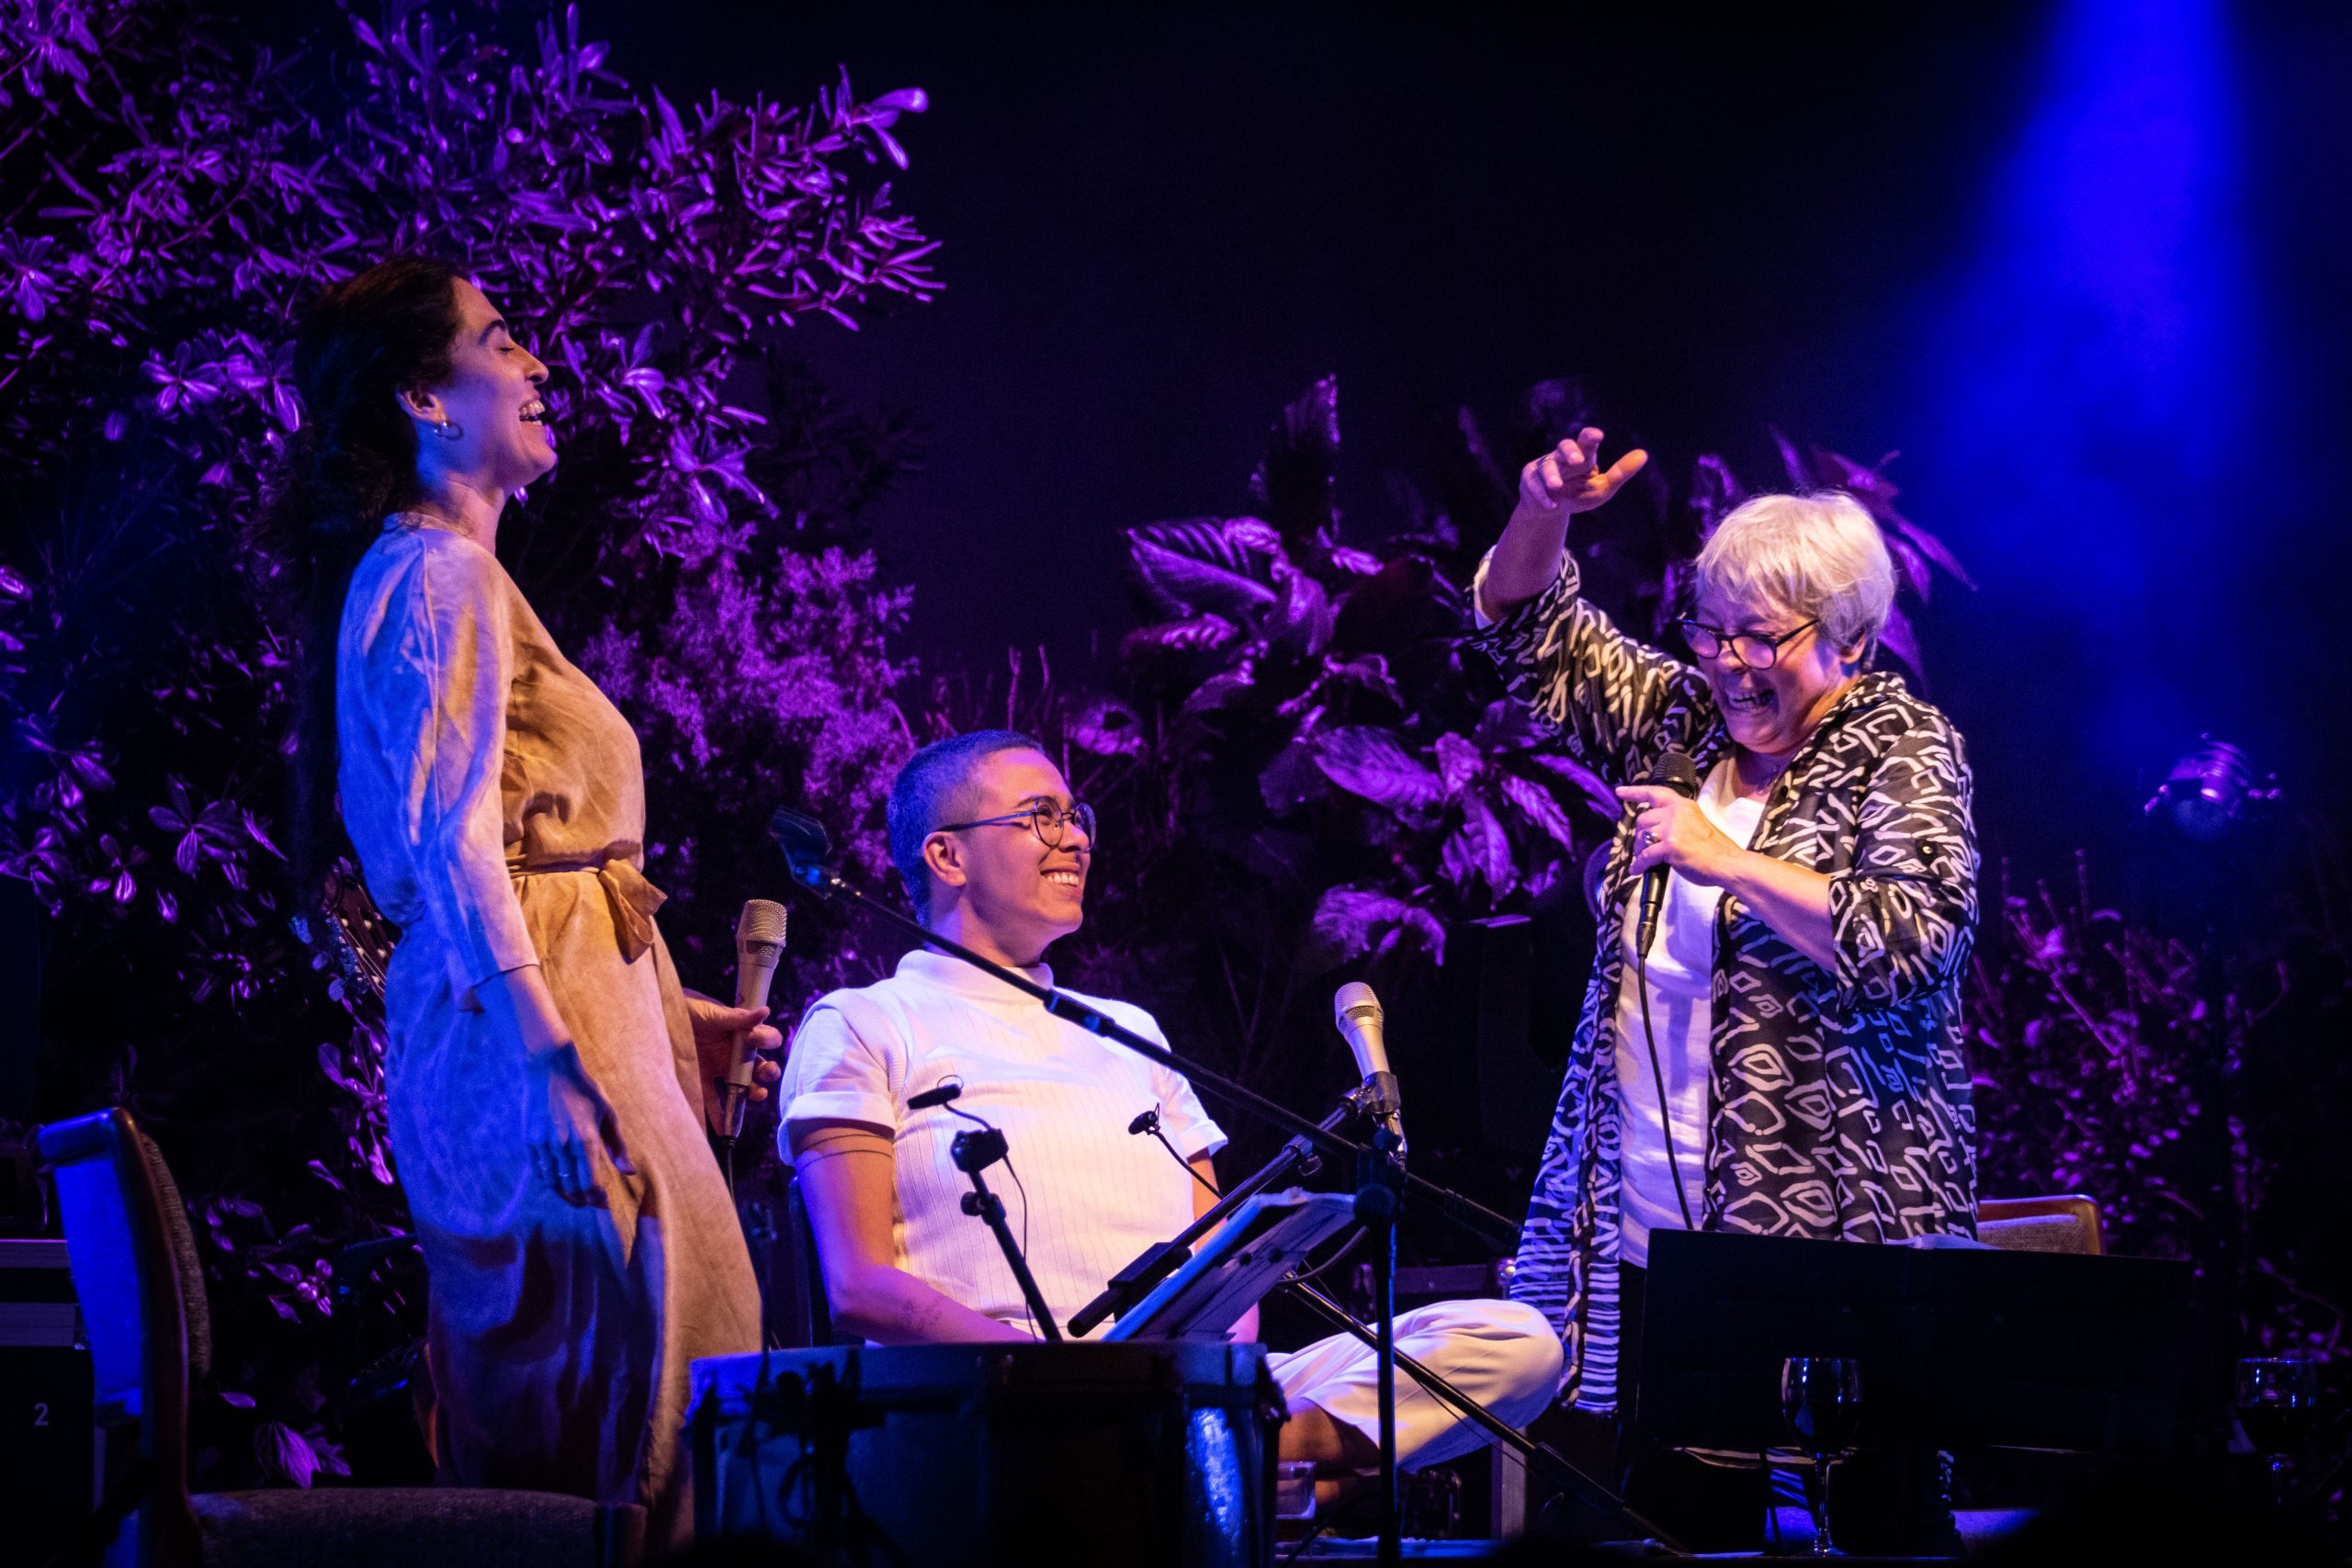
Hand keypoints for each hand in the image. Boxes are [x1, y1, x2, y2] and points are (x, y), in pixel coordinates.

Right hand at [523, 1044, 633, 1202]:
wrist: (549, 1070)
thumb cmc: (584, 1090)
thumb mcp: (608, 1113)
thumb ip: (618, 1146)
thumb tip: (630, 1172)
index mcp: (585, 1139)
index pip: (590, 1182)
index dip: (597, 1197)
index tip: (604, 1203)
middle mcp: (563, 1145)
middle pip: (572, 1186)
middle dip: (584, 1199)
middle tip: (592, 1203)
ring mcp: (543, 1144)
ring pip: (554, 1183)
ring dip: (566, 1195)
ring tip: (577, 1198)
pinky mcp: (530, 1142)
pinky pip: (539, 1171)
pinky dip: (550, 1182)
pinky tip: (559, 1184)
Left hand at [686, 992, 784, 1132]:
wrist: (660, 1015)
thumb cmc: (689, 1008)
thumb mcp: (712, 1011)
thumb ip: (737, 1018)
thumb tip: (764, 1011)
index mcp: (740, 1033)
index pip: (764, 1039)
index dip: (766, 1040)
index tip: (756, 1038)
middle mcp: (733, 1052)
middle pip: (759, 1066)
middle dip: (768, 1072)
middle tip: (766, 1072)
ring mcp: (719, 1067)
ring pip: (741, 1085)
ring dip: (752, 1092)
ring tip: (757, 1095)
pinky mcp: (701, 1079)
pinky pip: (712, 1100)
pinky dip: (719, 1116)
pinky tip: (725, 1130)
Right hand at [1517, 427, 1647, 517]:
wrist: (1549, 509)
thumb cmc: (1578, 494)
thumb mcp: (1602, 487)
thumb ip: (1620, 473)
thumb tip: (1644, 454)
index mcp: (1582, 455)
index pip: (1586, 441)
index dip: (1590, 437)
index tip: (1597, 436)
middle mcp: (1562, 457)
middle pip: (1564, 446)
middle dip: (1570, 452)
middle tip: (1578, 461)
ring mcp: (1543, 467)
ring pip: (1546, 466)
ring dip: (1551, 476)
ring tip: (1556, 486)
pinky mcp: (1529, 479)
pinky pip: (1534, 485)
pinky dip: (1543, 496)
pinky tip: (1551, 505)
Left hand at [1617, 784, 1743, 885]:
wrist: (1728, 863)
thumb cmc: (1715, 849)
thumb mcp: (1697, 823)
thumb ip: (1678, 822)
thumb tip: (1657, 833)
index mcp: (1683, 805)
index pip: (1655, 793)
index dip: (1635, 792)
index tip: (1620, 792)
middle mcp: (1676, 812)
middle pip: (1643, 819)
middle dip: (1640, 834)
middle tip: (1643, 847)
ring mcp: (1673, 828)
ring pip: (1642, 836)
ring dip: (1640, 849)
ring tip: (1645, 858)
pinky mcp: (1670, 846)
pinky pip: (1645, 856)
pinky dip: (1639, 865)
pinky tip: (1637, 870)